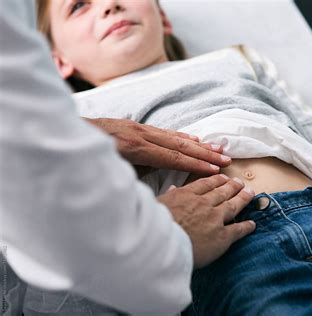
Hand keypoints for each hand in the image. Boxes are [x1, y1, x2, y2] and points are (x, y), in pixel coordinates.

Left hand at [85, 118, 230, 175]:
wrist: (64, 133)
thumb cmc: (86, 161)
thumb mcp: (111, 173)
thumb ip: (137, 176)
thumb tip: (160, 180)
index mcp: (134, 148)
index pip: (173, 158)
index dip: (196, 165)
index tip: (215, 170)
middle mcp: (139, 134)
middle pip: (179, 145)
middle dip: (205, 154)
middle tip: (226, 159)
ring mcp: (137, 127)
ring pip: (174, 137)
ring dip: (198, 144)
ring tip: (218, 148)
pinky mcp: (133, 125)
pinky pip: (163, 131)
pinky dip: (180, 136)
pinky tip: (193, 139)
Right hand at [158, 174, 255, 268]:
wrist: (160, 245)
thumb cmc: (153, 226)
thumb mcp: (157, 204)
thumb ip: (168, 196)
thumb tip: (173, 189)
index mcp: (187, 195)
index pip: (206, 184)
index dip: (217, 180)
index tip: (223, 177)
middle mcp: (204, 204)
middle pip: (222, 192)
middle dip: (233, 186)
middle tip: (240, 182)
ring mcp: (215, 219)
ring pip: (233, 205)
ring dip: (243, 198)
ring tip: (250, 193)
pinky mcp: (222, 237)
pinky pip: (238, 229)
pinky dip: (246, 226)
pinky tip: (252, 224)